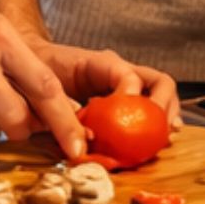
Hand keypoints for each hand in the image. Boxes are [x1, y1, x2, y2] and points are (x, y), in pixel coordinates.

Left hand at [38, 42, 182, 128]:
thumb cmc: (41, 70)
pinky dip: (159, 121)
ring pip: (161, 91)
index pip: (128, 75)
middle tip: (161, 131)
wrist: (37, 60)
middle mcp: (120, 70)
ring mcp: (127, 82)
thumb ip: (65, 113)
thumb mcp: (48, 89)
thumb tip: (84, 143)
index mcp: (100, 63)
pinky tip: (162, 138)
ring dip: (167, 115)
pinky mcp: (126, 96)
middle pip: (158, 81)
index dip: (132, 98)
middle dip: (163, 107)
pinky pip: (151, 104)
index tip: (125, 123)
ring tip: (166, 138)